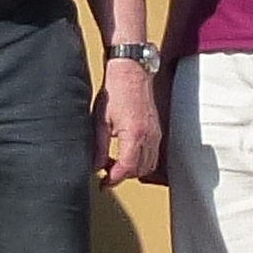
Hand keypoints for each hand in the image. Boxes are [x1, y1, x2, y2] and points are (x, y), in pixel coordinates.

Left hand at [97, 57, 162, 187]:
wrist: (131, 70)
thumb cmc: (116, 89)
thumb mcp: (100, 120)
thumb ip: (98, 146)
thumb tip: (95, 165)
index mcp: (134, 134)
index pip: (127, 168)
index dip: (114, 179)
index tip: (103, 183)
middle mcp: (149, 136)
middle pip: (140, 170)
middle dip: (123, 175)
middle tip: (106, 171)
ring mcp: (156, 133)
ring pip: (149, 164)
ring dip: (133, 169)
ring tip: (115, 162)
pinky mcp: (157, 129)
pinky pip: (153, 154)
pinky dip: (141, 160)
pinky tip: (126, 152)